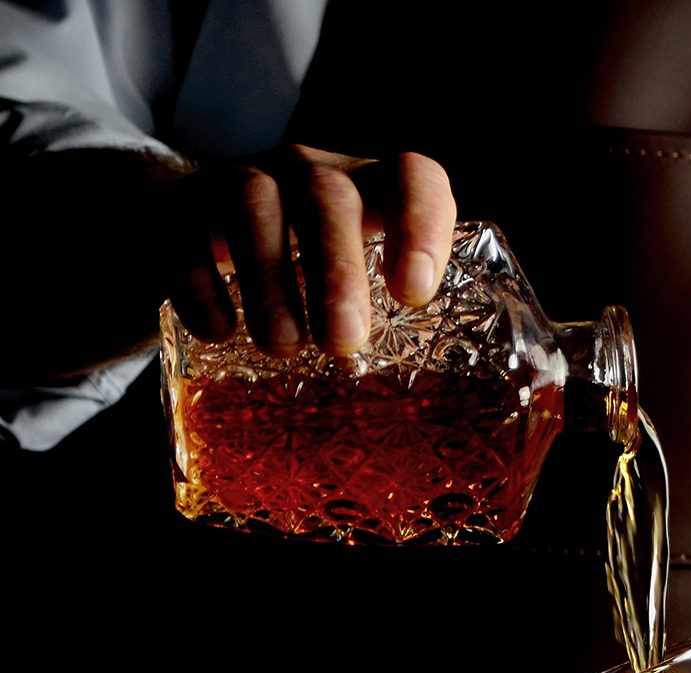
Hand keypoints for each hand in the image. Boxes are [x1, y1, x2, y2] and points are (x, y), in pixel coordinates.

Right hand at [166, 145, 456, 355]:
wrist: (197, 235)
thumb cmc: (307, 275)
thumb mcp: (357, 286)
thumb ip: (395, 325)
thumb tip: (438, 407)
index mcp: (369, 190)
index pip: (411, 176)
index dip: (421, 224)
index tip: (414, 293)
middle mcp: (308, 174)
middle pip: (328, 198)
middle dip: (338, 271)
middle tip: (343, 341)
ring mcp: (240, 182)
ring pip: (254, 207)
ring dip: (270, 280)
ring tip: (282, 345)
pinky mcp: (179, 209)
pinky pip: (184, 234)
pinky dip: (200, 284)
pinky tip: (216, 332)